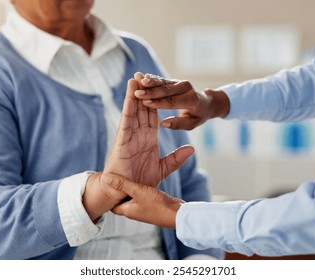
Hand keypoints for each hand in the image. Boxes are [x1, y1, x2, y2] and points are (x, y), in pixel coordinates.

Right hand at [104, 73, 194, 187]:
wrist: (126, 193)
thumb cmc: (141, 182)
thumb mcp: (163, 168)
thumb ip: (176, 158)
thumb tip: (191, 149)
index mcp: (149, 138)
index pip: (153, 115)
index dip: (156, 101)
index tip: (160, 88)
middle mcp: (139, 133)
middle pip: (142, 108)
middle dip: (144, 91)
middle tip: (145, 74)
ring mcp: (130, 135)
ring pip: (133, 109)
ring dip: (135, 93)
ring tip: (137, 76)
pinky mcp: (123, 139)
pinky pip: (127, 119)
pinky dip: (128, 105)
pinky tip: (131, 92)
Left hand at [104, 173, 182, 228]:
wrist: (177, 214)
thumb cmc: (157, 205)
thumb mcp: (138, 191)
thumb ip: (122, 184)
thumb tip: (106, 178)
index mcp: (127, 210)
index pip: (112, 204)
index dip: (109, 194)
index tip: (108, 182)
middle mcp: (134, 211)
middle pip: (122, 200)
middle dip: (119, 190)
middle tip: (118, 176)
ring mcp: (143, 209)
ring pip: (133, 197)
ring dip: (131, 188)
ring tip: (130, 175)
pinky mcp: (152, 206)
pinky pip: (142, 196)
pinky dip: (141, 189)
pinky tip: (144, 181)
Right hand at [134, 73, 230, 129]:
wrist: (207, 101)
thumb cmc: (198, 115)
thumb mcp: (192, 123)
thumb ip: (179, 124)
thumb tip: (163, 124)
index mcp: (191, 100)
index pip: (172, 102)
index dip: (159, 102)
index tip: (146, 102)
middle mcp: (186, 88)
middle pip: (166, 90)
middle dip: (151, 91)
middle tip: (137, 92)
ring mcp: (180, 82)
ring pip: (163, 82)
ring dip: (150, 82)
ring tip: (138, 81)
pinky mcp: (174, 80)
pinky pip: (162, 80)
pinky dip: (151, 79)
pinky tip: (141, 78)